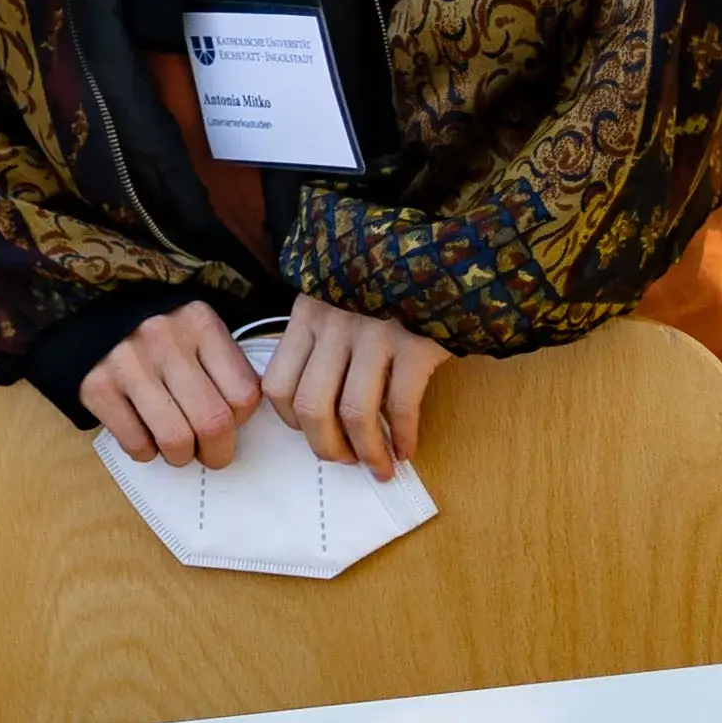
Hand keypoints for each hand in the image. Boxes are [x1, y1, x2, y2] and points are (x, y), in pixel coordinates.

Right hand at [82, 301, 266, 466]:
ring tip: (176, 448)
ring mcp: (128, 363)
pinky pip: (136, 443)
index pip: (244, 395)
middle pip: (213, 422)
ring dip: (181, 456)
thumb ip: (222, 367)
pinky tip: (144, 435)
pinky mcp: (97, 387)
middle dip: (216, 453)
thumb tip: (241, 424)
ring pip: (176, 439)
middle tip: (209, 453)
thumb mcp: (197, 332)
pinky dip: (145, 452)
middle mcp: (165, 339)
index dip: (240, 422)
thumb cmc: (158, 334)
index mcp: (200, 323)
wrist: (90, 312)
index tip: (228, 423)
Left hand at [251, 293, 444, 478]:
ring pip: (354, 412)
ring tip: (380, 466)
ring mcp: (374, 333)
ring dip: (367, 452)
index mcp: (308, 316)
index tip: (314, 434)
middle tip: (345, 460)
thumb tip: (317, 407)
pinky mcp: (415, 344)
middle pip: (311, 406)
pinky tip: (407, 449)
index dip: (292, 422)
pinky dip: (404, 436)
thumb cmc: (387, 285)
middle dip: (326, 447)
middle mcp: (334, 325)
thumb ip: (320, 339)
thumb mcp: (339, 299)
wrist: (443, 256)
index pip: (278, 385)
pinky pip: (402, 405)